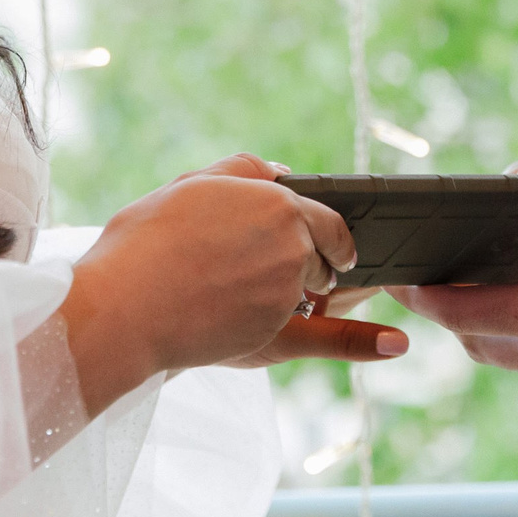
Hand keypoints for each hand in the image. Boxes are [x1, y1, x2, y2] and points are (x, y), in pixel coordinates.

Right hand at [65, 156, 397, 408]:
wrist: (122, 308)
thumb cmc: (146, 244)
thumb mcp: (194, 185)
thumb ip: (244, 172)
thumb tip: (281, 173)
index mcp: (277, 204)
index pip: (325, 216)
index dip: (328, 230)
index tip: (332, 241)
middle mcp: (293, 246)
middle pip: (323, 254)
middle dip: (310, 260)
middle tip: (270, 267)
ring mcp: (288, 293)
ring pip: (314, 291)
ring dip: (302, 291)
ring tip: (259, 294)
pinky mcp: (276, 333)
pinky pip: (324, 334)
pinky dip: (350, 336)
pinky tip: (394, 343)